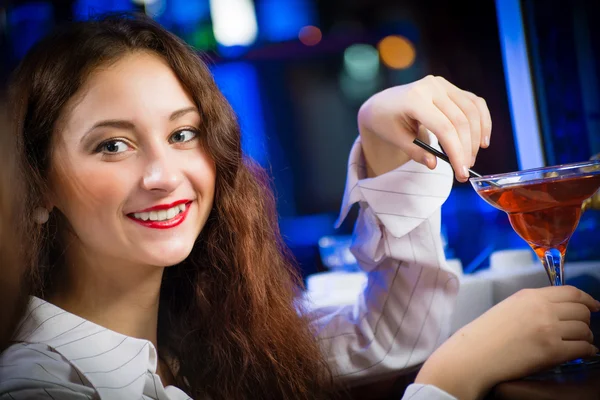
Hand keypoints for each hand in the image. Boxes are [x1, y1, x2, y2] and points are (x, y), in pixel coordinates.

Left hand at [357, 75, 491, 181]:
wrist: (383, 104)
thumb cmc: (386, 122)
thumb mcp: (396, 139)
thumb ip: (416, 152)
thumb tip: (434, 164)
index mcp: (415, 99)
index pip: (444, 128)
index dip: (456, 152)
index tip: (461, 173)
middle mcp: (431, 87)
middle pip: (460, 121)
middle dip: (467, 149)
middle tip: (465, 170)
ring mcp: (443, 85)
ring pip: (471, 112)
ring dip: (476, 138)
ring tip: (471, 158)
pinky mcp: (450, 87)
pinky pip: (474, 103)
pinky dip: (482, 121)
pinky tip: (482, 140)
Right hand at [415, 285, 599, 399]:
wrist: (474, 354)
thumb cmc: (485, 335)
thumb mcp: (508, 308)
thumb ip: (532, 305)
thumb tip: (556, 310)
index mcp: (530, 296)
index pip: (570, 292)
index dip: (587, 299)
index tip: (593, 305)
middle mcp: (542, 308)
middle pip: (581, 309)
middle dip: (586, 319)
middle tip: (582, 327)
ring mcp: (548, 329)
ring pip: (584, 329)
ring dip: (585, 337)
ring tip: (579, 343)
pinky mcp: (552, 350)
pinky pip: (583, 348)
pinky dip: (587, 351)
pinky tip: (582, 353)